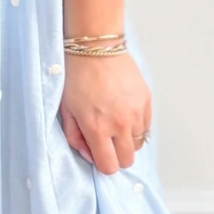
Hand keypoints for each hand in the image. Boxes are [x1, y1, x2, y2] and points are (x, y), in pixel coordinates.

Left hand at [59, 52, 150, 172]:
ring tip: (114, 122)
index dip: (103, 163)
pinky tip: (124, 112)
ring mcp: (136, 112)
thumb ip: (75, 137)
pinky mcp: (146, 100)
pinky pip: (146, 126)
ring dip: (127, 139)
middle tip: (107, 140)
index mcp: (97, 128)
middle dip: (116, 155)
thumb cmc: (76, 76)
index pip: (109, 167)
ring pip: (138, 144)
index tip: (97, 153)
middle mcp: (120, 124)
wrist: (95, 47)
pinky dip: (136, 125)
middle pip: (127, 160)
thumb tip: (89, 154)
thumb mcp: (66, 110)